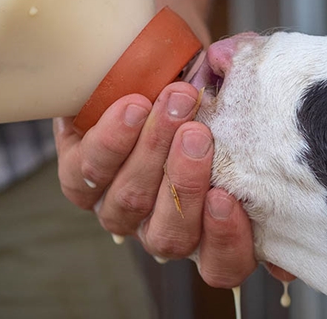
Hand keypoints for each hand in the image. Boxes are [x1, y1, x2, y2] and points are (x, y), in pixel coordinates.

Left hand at [54, 82, 256, 287]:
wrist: (143, 62)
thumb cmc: (202, 85)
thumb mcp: (234, 88)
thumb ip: (249, 89)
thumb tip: (237, 71)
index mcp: (208, 226)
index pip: (222, 264)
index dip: (226, 242)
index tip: (225, 197)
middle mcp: (161, 226)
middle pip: (170, 235)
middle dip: (183, 184)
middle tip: (198, 135)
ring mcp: (117, 207)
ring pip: (130, 201)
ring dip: (152, 151)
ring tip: (174, 104)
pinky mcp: (77, 178)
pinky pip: (85, 175)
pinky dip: (112, 141)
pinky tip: (134, 108)